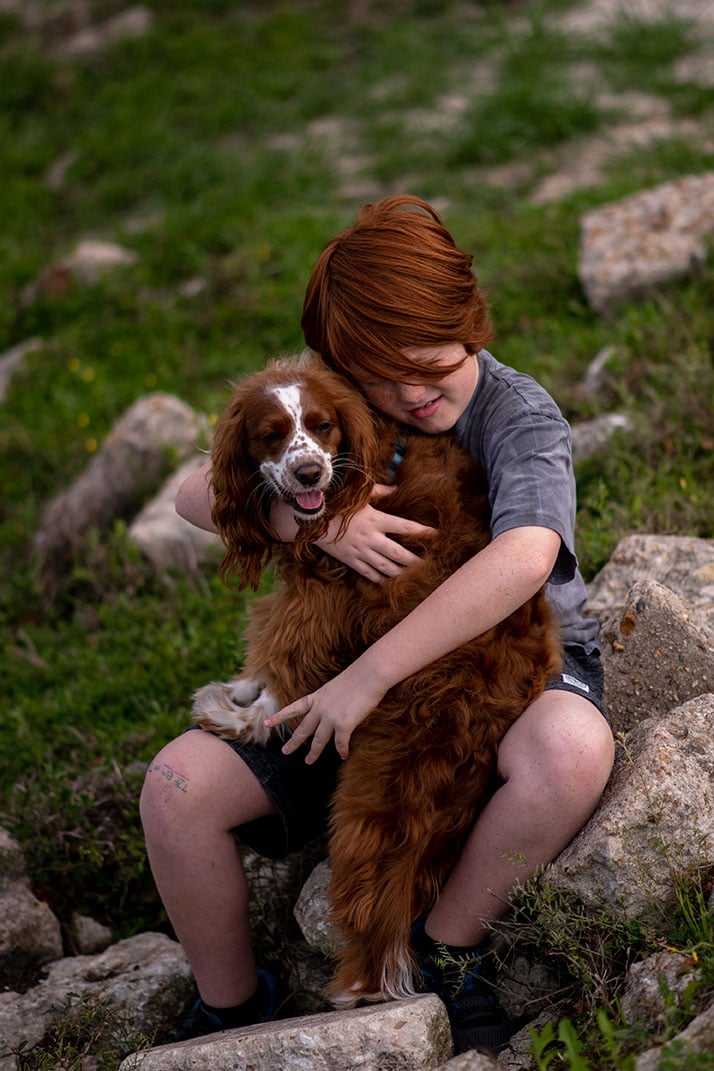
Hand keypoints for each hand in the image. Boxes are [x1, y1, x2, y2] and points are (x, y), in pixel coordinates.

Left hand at [264, 665, 386, 763]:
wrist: (369, 674)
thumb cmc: (359, 676)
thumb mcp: (338, 687)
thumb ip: (333, 701)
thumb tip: (335, 712)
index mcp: (317, 697)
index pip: (294, 708)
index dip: (280, 717)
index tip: (267, 723)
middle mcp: (320, 708)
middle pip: (303, 729)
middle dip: (294, 742)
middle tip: (285, 752)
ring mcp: (330, 717)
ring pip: (318, 740)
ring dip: (313, 753)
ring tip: (308, 762)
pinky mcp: (343, 725)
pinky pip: (340, 743)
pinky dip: (342, 750)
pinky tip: (343, 756)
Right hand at [318, 485, 433, 581]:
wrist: (311, 522)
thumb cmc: (337, 505)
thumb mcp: (358, 495)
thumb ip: (380, 492)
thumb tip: (397, 488)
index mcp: (375, 520)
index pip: (404, 526)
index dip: (421, 531)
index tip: (436, 535)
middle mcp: (370, 538)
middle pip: (398, 554)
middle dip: (415, 561)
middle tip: (429, 566)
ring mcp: (360, 552)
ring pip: (386, 568)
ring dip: (401, 573)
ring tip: (414, 577)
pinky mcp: (351, 561)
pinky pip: (369, 574)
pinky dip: (381, 580)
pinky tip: (391, 582)